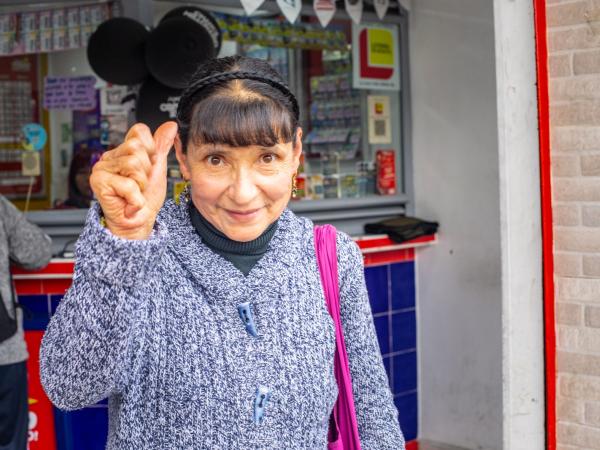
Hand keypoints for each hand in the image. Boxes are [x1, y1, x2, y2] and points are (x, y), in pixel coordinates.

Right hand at [90, 122, 177, 239]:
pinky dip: (136, 198)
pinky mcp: (99, 182)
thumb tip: (171, 125)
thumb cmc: (146, 197)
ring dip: (141, 184)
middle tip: (140, 184)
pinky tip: (130, 202)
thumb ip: (161, 146)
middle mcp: (110, 157)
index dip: (150, 150)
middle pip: (136, 147)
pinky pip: (128, 184)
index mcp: (123, 151)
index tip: (148, 167)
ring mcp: (102, 168)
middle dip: (146, 170)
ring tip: (134, 192)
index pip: (139, 131)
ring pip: (133, 164)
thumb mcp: (158, 168)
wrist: (139, 222)